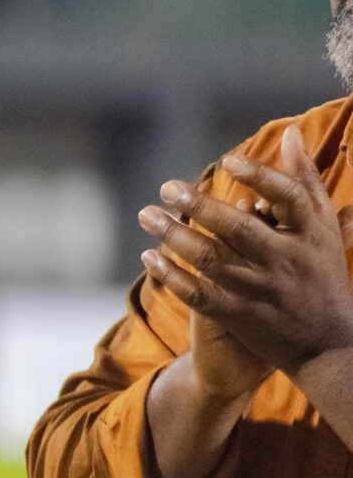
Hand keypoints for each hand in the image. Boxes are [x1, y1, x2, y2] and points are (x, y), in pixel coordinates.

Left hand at [140, 129, 352, 379]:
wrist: (328, 344)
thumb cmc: (322, 272)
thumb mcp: (322, 227)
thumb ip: (304, 180)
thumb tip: (288, 134)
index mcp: (310, 233)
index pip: (287, 198)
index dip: (259, 177)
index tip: (227, 161)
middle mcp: (285, 260)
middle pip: (239, 228)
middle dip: (200, 206)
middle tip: (167, 188)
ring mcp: (260, 290)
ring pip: (212, 259)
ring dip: (174, 236)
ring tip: (147, 215)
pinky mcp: (238, 316)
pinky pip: (198, 294)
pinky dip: (171, 276)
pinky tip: (148, 257)